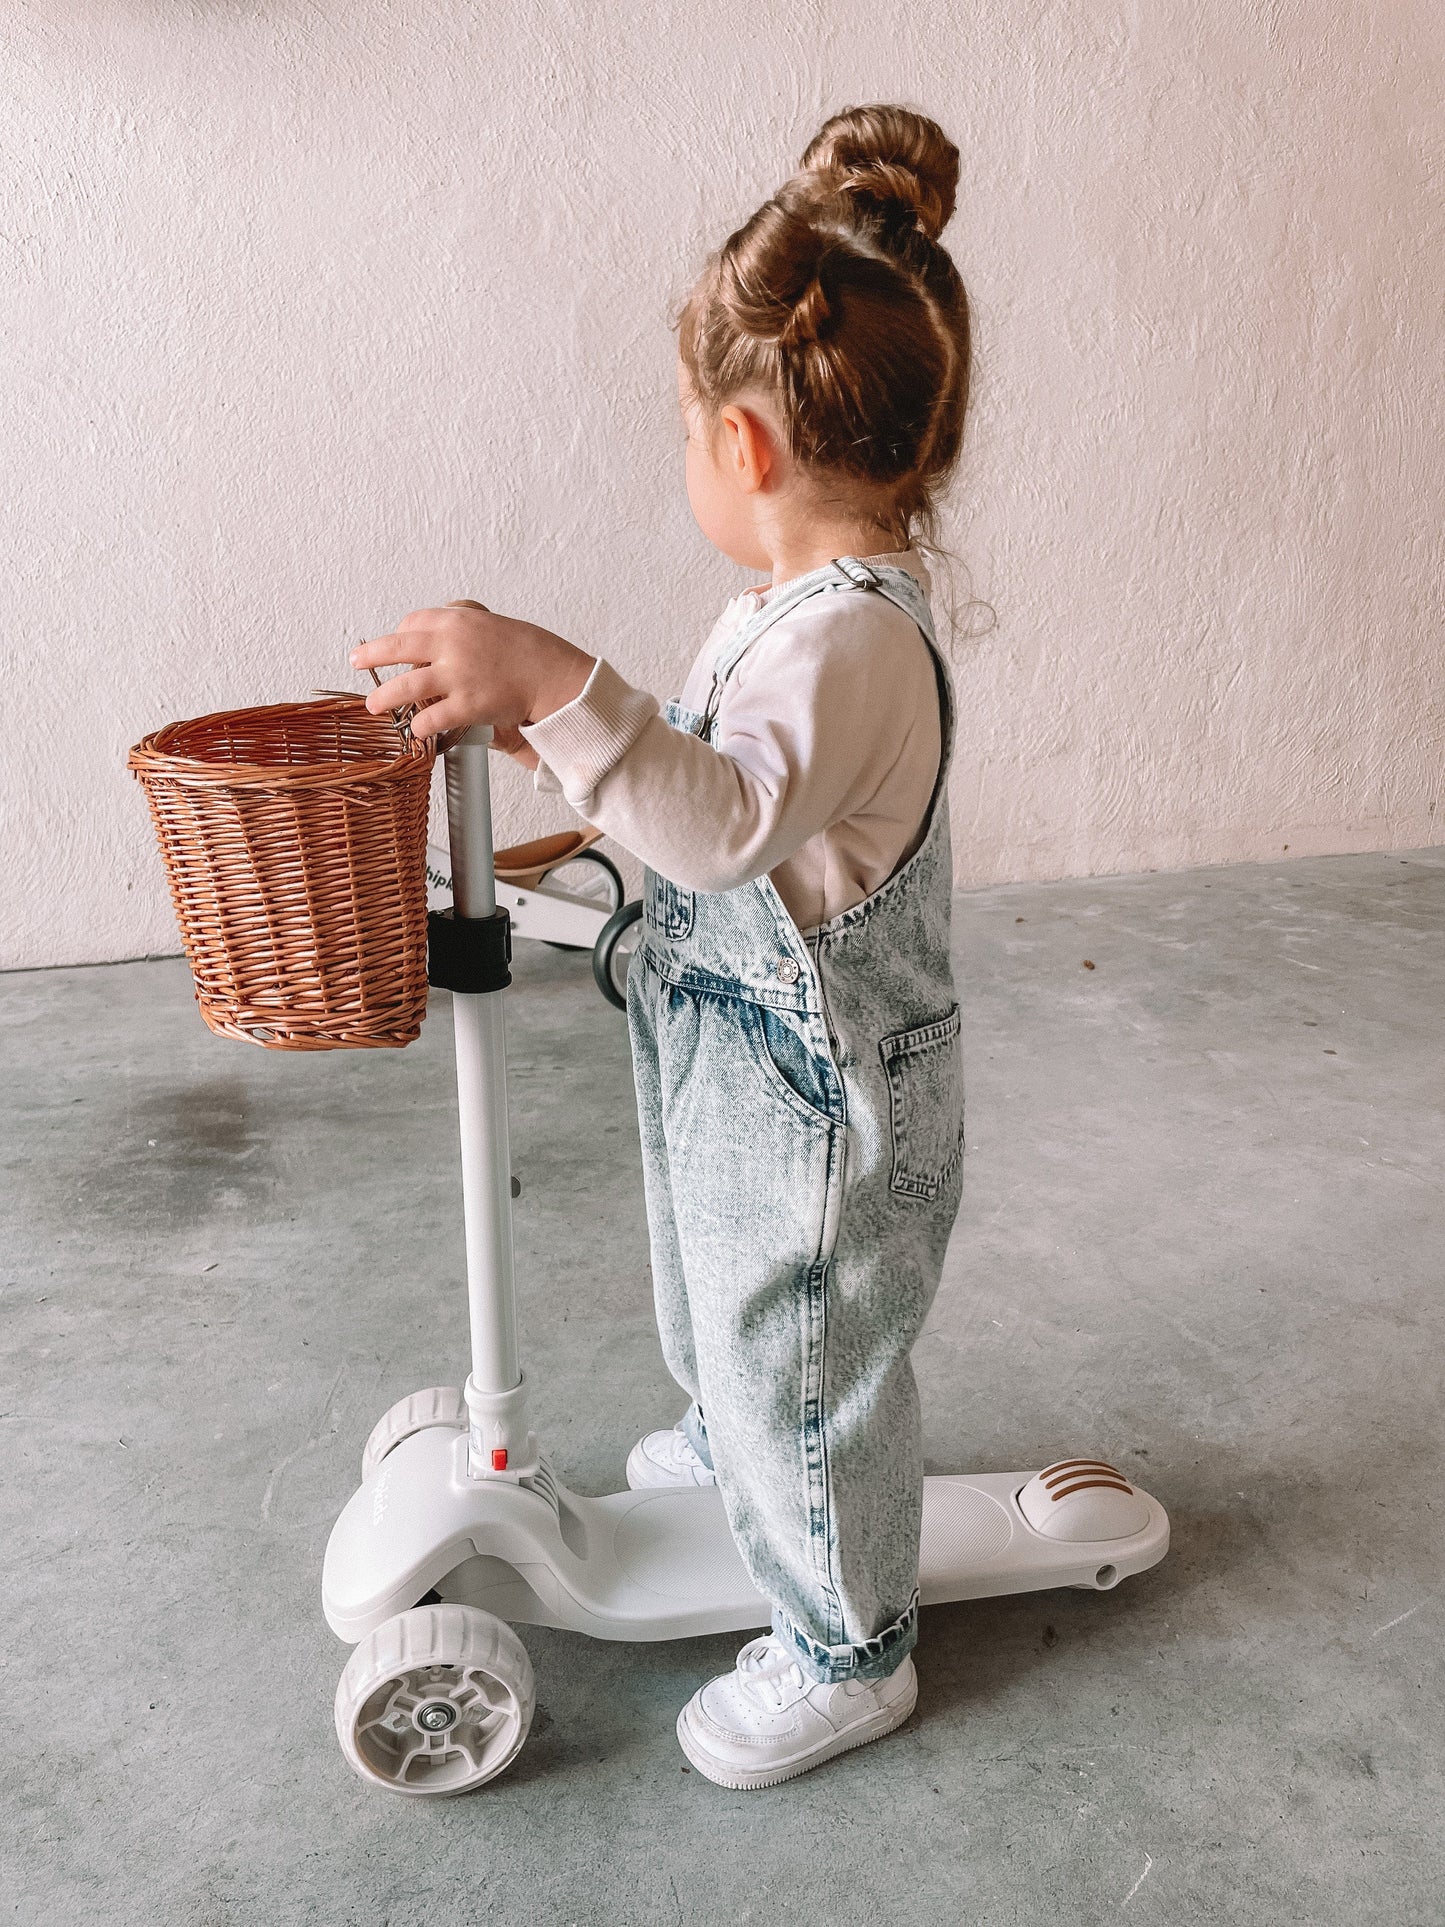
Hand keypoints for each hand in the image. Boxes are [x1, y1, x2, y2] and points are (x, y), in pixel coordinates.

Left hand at [351, 601, 593, 743]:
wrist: (552, 675)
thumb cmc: (527, 651)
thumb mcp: (490, 625)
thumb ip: (462, 630)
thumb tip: (438, 634)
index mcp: (456, 622)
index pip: (413, 623)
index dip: (399, 634)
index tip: (394, 643)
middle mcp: (451, 646)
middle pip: (396, 647)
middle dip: (370, 655)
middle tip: (356, 661)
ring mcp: (457, 676)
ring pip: (406, 687)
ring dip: (384, 698)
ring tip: (373, 706)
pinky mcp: (466, 705)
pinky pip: (432, 718)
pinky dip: (420, 726)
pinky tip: (417, 730)